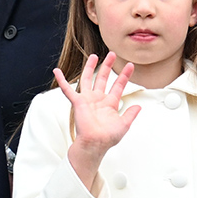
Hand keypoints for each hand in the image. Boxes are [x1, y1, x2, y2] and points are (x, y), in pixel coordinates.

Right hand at [57, 52, 141, 192]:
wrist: (96, 143)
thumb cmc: (108, 137)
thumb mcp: (124, 125)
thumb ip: (131, 114)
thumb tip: (139, 107)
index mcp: (109, 104)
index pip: (118, 86)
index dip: (124, 75)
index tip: (130, 65)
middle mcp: (98, 100)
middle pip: (103, 78)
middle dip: (107, 66)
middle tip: (112, 54)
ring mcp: (87, 100)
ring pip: (88, 79)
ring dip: (90, 67)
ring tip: (94, 56)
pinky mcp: (78, 102)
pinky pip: (68, 89)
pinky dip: (62, 80)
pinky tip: (57, 71)